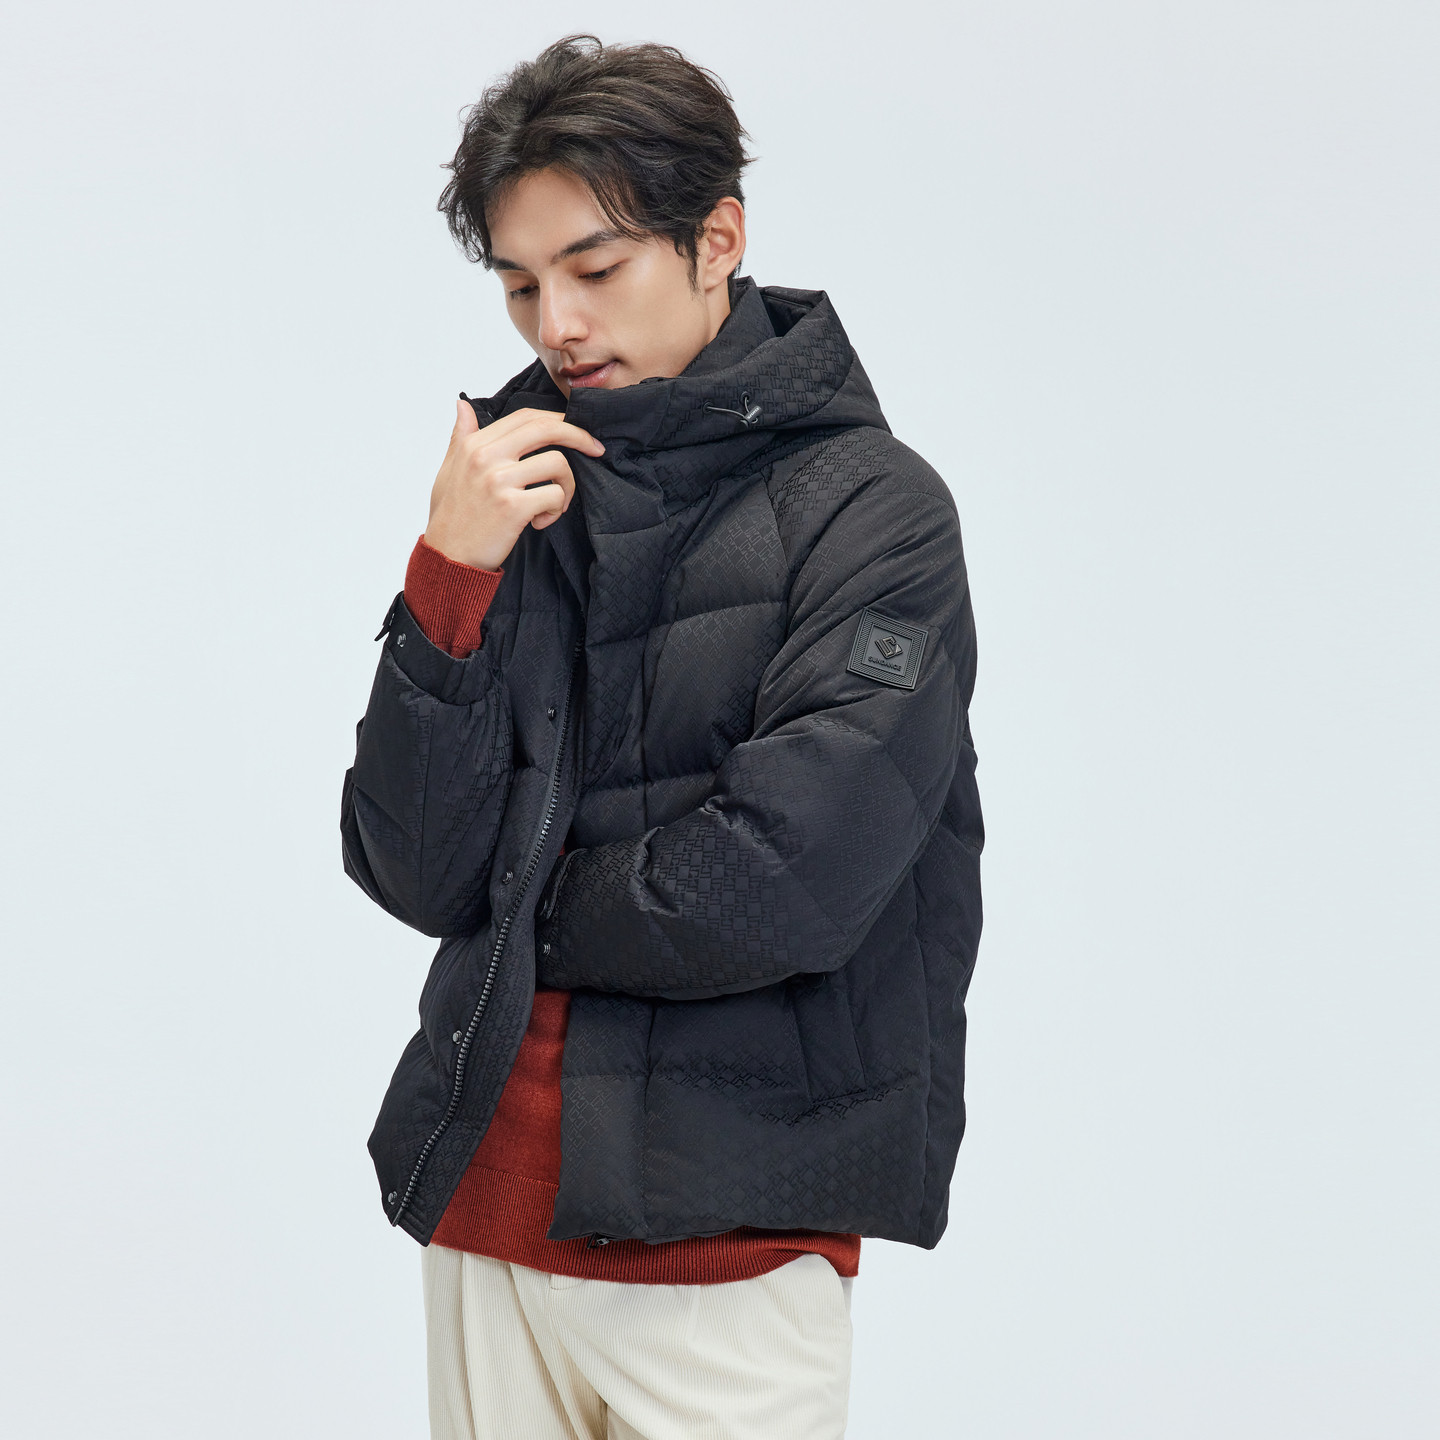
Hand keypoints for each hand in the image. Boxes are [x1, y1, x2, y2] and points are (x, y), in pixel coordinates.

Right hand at [424, 400, 604, 569]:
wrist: (448, 557)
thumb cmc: (452, 516)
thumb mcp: (449, 469)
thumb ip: (460, 436)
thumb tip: (462, 405)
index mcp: (474, 445)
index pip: (525, 416)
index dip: (557, 419)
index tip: (576, 429)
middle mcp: (486, 457)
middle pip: (546, 428)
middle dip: (579, 435)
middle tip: (596, 449)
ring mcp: (499, 480)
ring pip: (558, 464)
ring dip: (567, 485)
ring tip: (553, 505)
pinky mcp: (512, 507)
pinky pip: (555, 495)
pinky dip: (556, 510)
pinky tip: (541, 522)